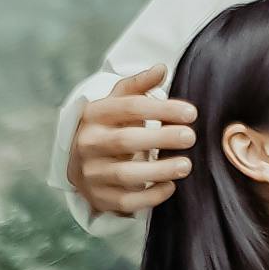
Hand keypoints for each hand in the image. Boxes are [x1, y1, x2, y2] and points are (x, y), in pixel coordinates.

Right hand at [69, 82, 192, 221]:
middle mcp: (88, 143)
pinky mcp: (99, 197)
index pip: (130, 108)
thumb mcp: (117, 102)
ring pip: (125, 174)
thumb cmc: (108, 126)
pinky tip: (171, 186)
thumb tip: (162, 68)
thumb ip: (139, 85)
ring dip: (159, 170)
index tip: (191, 113)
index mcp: (95, 114)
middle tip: (191, 137)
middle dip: (162, 139)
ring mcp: (91, 173)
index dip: (162, 109)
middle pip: (126, 140)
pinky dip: (150, 197)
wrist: (77, 162)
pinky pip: (125, 201)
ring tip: (186, 165)